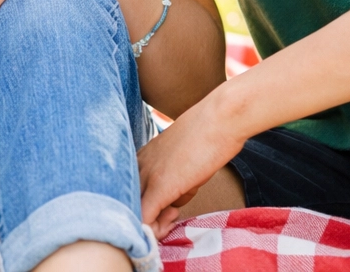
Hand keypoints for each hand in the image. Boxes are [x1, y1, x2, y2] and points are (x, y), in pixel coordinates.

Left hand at [138, 90, 248, 237]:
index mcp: (140, 157)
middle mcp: (136, 165)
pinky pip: (145, 219)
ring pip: (134, 214)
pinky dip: (153, 232)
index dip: (146, 206)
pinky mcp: (160, 186)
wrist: (220, 118)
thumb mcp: (180, 158)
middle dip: (148, 218)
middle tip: (171, 214)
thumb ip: (170, 179)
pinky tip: (167, 225)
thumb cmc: (207, 135)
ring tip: (175, 210)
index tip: (167, 208)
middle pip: (129, 204)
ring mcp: (146, 175)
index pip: (130, 191)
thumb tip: (170, 204)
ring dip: (153, 225)